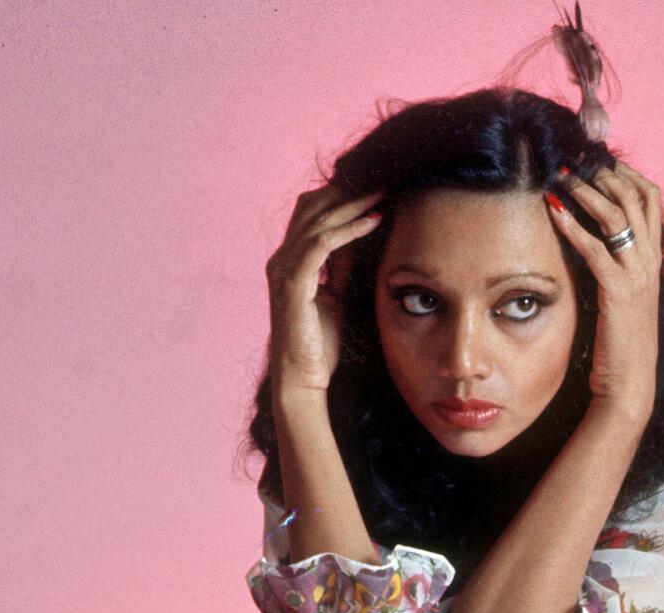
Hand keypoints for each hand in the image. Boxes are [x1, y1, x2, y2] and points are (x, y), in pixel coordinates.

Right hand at [266, 183, 383, 399]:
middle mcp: (281, 260)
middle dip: (348, 191)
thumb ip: (339, 267)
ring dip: (353, 204)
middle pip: (312, 207)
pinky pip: (321, 244)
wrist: (303, 380)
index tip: (375, 189)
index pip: (312, 214)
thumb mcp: (335, 297)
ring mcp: (283, 270)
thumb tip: (355, 238)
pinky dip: (349, 230)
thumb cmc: (319, 345)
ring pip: (318, 220)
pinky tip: (373, 221)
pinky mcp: (292, 283)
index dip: (342, 197)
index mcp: (289, 261)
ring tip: (382, 194)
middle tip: (382, 181)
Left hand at [547, 158, 661, 423]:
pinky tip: (553, 211)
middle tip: (573, 162)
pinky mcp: (618, 293)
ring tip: (560, 177)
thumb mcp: (623, 297)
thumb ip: (615, 267)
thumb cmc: (620, 345)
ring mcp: (637, 276)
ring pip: (617, 216)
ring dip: (586, 192)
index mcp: (653, 259)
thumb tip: (593, 244)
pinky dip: (573, 227)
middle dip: (602, 174)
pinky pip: (596, 250)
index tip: (597, 162)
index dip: (625, 173)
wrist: (630, 385)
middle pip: (634, 197)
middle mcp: (650, 261)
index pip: (649, 198)